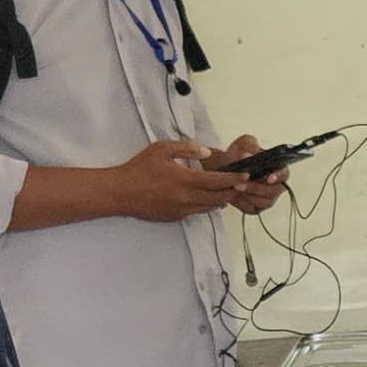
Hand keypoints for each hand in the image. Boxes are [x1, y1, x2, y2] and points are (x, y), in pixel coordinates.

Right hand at [103, 138, 251, 222]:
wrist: (120, 193)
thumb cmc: (139, 168)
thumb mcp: (161, 149)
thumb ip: (186, 149)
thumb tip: (206, 153)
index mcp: (186, 180)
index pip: (218, 181)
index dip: (234, 178)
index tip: (246, 175)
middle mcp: (187, 198)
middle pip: (219, 197)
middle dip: (233, 191)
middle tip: (243, 184)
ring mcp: (182, 210)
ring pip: (210, 207)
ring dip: (221, 200)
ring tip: (229, 192)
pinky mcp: (175, 217)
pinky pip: (196, 212)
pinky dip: (205, 205)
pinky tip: (207, 198)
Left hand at [210, 133, 286, 214]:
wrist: (223, 168)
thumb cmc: (237, 156)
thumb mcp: (243, 144)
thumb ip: (249, 144)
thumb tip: (250, 153)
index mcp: (276, 169)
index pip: (284, 174)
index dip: (278, 177)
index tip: (269, 178)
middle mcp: (275, 186)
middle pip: (274, 191)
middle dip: (257, 187)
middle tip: (241, 183)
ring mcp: (266, 198)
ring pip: (263, 202)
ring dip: (249, 194)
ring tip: (235, 187)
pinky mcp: (256, 208)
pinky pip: (252, 209)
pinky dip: (243, 203)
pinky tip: (234, 195)